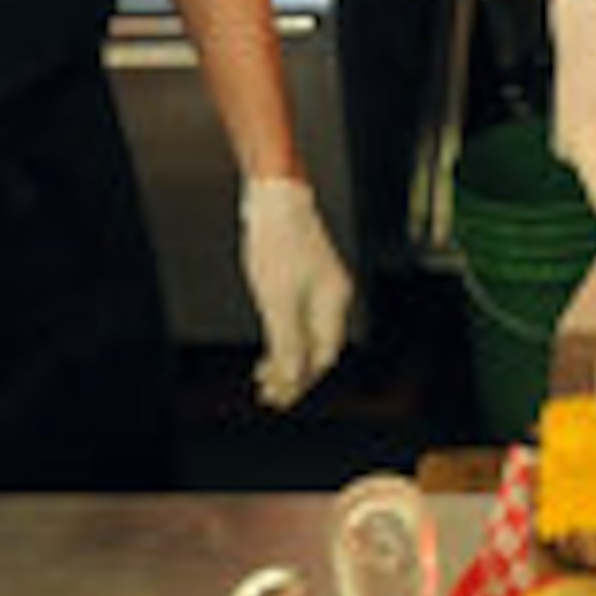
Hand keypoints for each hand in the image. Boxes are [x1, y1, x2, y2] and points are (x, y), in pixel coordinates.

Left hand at [239, 176, 352, 409]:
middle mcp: (332, 297)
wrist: (274, 198)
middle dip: (294, 373)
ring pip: (305, 334)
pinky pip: (297, 317)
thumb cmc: (278, 245)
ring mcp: (318, 286)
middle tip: (268, 394)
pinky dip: (282, 336)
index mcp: (333, 304)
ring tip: (262, 377)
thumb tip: (292, 378)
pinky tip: (267, 347)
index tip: (280, 397)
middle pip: (317, 348)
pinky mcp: (303, 276)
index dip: (303, 380)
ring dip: (285, 358)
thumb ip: (287, 342)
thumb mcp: (278, 301)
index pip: (324, 356)